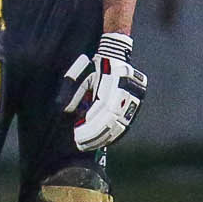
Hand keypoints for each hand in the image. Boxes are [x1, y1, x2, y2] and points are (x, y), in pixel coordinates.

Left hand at [59, 33, 146, 150]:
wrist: (116, 56)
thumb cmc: (95, 66)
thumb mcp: (82, 74)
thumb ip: (74, 92)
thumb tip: (67, 111)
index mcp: (114, 83)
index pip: (102, 110)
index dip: (90, 124)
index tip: (77, 133)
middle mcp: (126, 93)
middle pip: (111, 120)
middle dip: (95, 135)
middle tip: (80, 144)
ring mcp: (134, 99)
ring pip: (120, 126)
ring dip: (103, 138)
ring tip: (87, 145)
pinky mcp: (136, 105)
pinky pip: (125, 125)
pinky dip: (112, 135)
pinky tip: (101, 141)